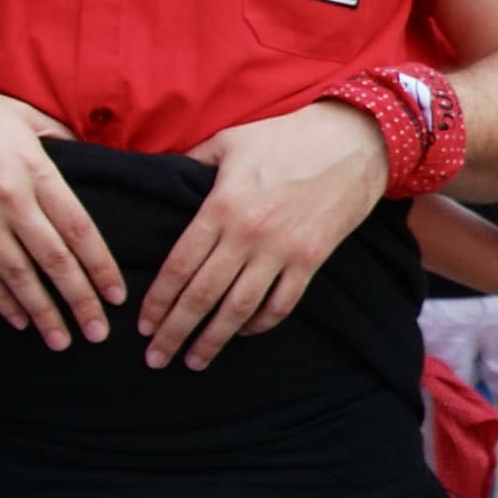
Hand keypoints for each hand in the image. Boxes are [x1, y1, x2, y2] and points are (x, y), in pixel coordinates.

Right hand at [0, 73, 125, 350]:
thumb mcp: (17, 113)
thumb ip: (56, 138)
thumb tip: (86, 156)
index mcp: (34, 168)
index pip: (79, 228)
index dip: (101, 266)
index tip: (116, 295)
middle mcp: (9, 197)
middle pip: (54, 259)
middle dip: (80, 300)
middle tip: (98, 333)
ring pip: (17, 274)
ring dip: (42, 312)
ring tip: (61, 340)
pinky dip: (1, 299)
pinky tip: (19, 320)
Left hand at [140, 101, 392, 369]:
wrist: (354, 142)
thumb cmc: (286, 137)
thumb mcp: (229, 141)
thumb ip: (191, 162)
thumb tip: (158, 175)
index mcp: (221, 206)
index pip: (179, 265)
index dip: (158, 300)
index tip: (143, 324)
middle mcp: (248, 234)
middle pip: (202, 295)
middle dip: (175, 331)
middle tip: (157, 358)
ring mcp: (282, 251)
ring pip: (239, 308)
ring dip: (214, 339)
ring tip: (195, 360)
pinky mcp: (311, 259)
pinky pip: (281, 304)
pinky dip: (260, 324)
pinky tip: (243, 333)